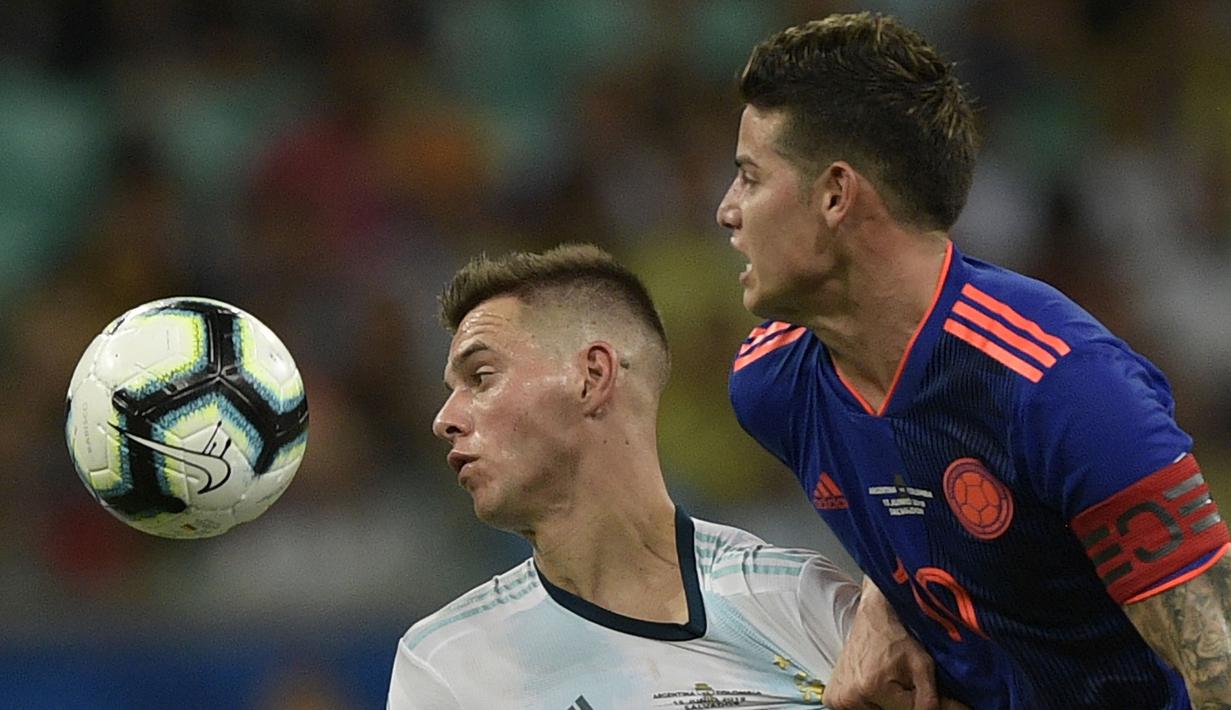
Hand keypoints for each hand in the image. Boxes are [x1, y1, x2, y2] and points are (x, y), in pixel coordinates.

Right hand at [825, 577, 938, 709]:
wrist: (873, 618)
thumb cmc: (897, 638)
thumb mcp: (923, 666)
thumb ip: (937, 699)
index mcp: (871, 687)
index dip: (923, 704)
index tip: (925, 691)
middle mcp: (849, 697)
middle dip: (901, 704)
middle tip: (902, 684)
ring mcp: (838, 699)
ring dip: (885, 705)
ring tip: (887, 684)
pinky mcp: (832, 698)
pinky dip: (868, 704)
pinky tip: (873, 687)